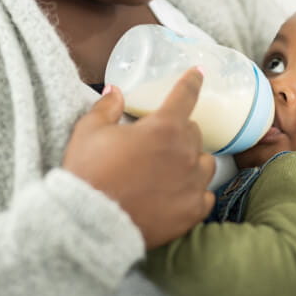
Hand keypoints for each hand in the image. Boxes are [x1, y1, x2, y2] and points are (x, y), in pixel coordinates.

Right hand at [63, 68, 214, 248]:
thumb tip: (115, 90)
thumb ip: (106, 107)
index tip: (198, 73)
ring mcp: (192, 183)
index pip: (185, 95)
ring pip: (206, 162)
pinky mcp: (192, 211)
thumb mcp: (89, 131)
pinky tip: (179, 193)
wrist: (91, 223)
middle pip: (194, 132)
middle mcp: (185, 153)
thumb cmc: (89, 172)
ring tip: (173, 167)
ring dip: (192, 159)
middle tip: (160, 139)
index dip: (192, 81)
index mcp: (163, 128)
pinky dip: (195, 191)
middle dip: (180, 130)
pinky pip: (206, 194)